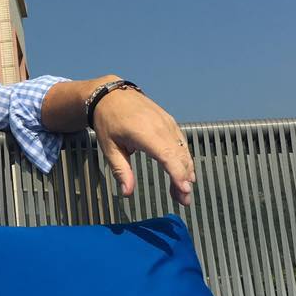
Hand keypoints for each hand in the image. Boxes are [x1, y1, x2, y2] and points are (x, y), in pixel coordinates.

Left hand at [92, 88, 195, 206]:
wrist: (111, 95)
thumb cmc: (108, 121)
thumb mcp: (109, 148)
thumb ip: (121, 170)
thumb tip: (127, 193)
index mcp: (144, 133)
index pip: (167, 156)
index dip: (178, 174)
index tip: (184, 190)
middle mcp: (161, 127)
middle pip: (180, 156)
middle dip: (185, 179)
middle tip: (184, 201)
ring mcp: (168, 123)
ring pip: (184, 150)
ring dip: (186, 171)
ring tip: (182, 192)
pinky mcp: (170, 122)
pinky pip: (182, 143)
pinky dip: (184, 159)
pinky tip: (183, 173)